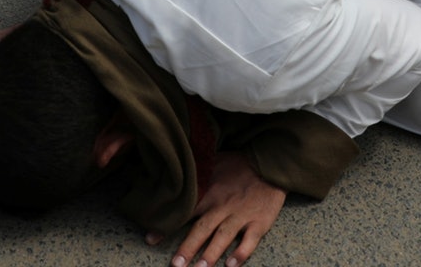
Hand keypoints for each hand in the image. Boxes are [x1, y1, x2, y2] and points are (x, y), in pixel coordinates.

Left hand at [150, 151, 286, 266]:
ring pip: (223, 238)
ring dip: (210, 255)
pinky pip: (249, 241)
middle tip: (175, 265)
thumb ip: (195, 173)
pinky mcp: (259, 222)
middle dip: (187, 248)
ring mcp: (241, 216)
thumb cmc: (239, 164)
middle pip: (201, 230)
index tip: (150, 239)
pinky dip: (241, 254)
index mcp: (209, 193)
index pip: (184, 211)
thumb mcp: (213, 163)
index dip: (167, 225)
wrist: (269, 164)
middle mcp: (222, 206)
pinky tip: (231, 265)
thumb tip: (172, 171)